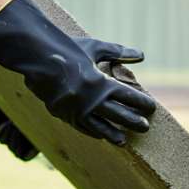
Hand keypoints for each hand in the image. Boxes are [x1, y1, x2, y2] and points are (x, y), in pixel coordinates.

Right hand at [0, 0, 155, 145]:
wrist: (37, 58)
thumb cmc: (67, 48)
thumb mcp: (95, 47)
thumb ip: (118, 52)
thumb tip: (141, 55)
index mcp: (101, 83)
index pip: (128, 97)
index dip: (141, 103)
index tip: (151, 108)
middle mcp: (91, 100)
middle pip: (118, 115)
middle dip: (133, 121)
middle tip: (145, 127)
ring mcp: (77, 110)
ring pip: (100, 126)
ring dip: (114, 133)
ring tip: (124, 141)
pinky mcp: (64, 114)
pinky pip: (82, 127)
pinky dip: (93, 131)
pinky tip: (101, 135)